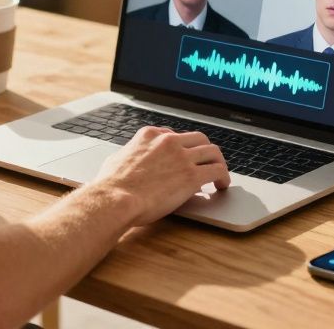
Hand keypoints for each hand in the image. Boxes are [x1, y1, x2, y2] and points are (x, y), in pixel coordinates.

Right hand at [93, 126, 229, 225]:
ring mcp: (181, 156)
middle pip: (199, 139)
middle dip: (205, 151)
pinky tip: (221, 185)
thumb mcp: (117, 159)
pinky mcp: (191, 175)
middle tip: (207, 163)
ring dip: (218, 163)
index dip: (183, 148)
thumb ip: (130, 155)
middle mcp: (168, 140)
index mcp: (149, 135)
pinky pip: (217, 170)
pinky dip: (223, 176)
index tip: (185, 157)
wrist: (115, 199)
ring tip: (219, 175)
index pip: (175, 135)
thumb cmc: (110, 185)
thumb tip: (130, 159)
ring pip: (213, 152)